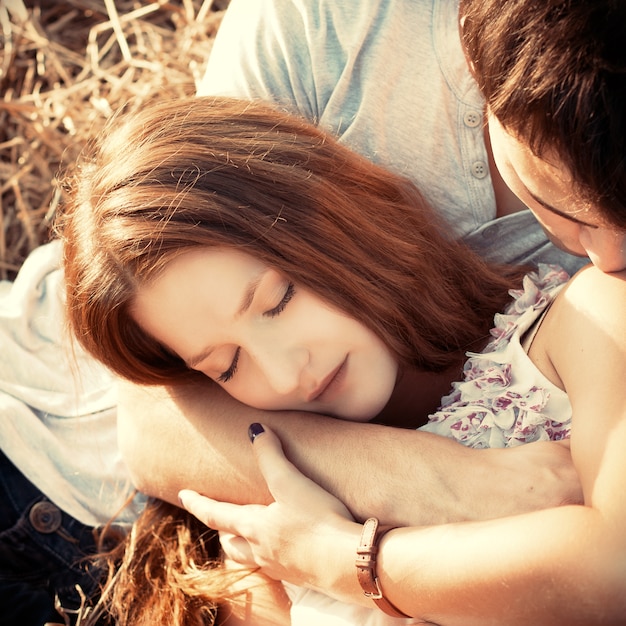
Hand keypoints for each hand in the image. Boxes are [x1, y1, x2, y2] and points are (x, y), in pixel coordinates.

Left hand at [179, 424, 359, 586]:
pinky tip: (286, 545)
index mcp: (254, 527)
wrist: (348, 564)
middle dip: (222, 530)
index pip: (215, 514)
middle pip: (230, 543)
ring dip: (244, 545)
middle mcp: (261, 550)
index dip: (197, 502)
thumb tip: (255, 430)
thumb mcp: (291, 482)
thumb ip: (271, 455)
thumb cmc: (318, 521)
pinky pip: (275, 564)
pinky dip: (270, 553)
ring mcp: (280, 566)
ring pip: (251, 557)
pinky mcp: (301, 574)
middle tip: (219, 520)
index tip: (183, 495)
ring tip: (251, 533)